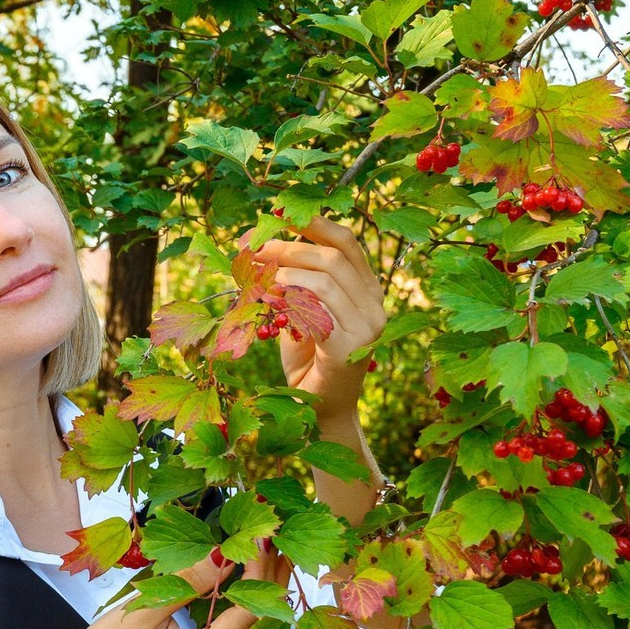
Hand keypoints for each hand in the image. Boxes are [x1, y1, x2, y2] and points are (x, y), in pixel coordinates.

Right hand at [51, 538, 292, 628]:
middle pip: (256, 622)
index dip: (258, 575)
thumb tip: (223, 554)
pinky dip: (244, 599)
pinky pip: (234, 628)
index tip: (261, 539)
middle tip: (276, 536)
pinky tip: (251, 572)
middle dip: (268, 578)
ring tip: (272, 549)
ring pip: (249, 625)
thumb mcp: (143, 610)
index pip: (245, 614)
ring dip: (260, 586)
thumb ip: (186, 584)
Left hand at [240, 214, 385, 424]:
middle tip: (254, 251)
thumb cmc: (307, 362)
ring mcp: (367, 327)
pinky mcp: (350, 347)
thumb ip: (295, 284)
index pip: (347, 243)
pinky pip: (316, 309)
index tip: (280, 216)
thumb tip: (265, 247)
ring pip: (323, 279)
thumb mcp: (301, 314)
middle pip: (331, 256)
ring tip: (257, 280)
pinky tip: (268, 301)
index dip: (314, 224)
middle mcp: (375, 305)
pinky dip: (288, 300)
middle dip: (287, 247)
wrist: (318, 412)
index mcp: (368, 290)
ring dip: (283, 273)